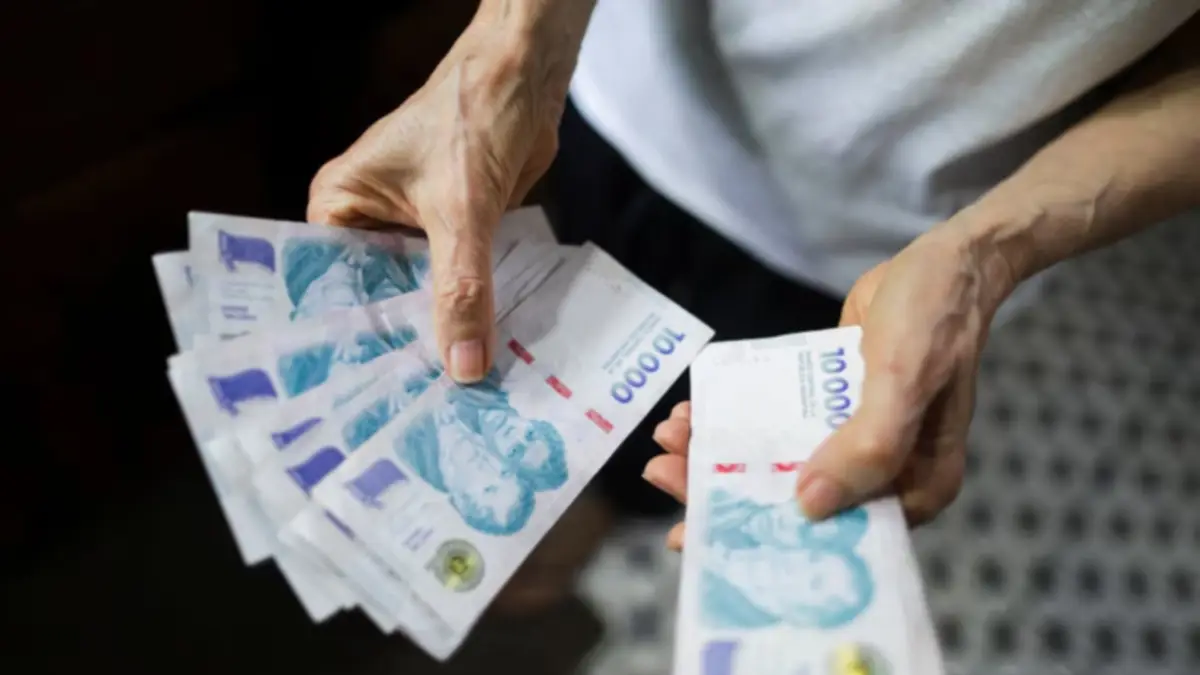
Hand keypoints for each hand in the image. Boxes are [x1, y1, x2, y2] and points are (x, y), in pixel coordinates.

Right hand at [307, 18, 564, 382]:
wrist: (528, 74)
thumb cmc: (474, 117)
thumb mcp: (463, 210)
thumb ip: (461, 290)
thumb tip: (464, 367)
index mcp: (340, 205)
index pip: (331, 286)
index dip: (351, 338)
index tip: (365, 395)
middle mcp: (367, 219)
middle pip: (378, 298)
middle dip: (400, 344)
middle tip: (413, 412)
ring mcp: (412, 227)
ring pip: (421, 295)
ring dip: (441, 333)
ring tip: (449, 398)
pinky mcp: (455, 230)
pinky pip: (458, 283)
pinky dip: (472, 312)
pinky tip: (484, 357)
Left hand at [644, 226, 1016, 547]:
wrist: (948, 259)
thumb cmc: (936, 319)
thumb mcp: (904, 380)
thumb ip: (868, 444)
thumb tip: (810, 505)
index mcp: (914, 485)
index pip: (834, 533)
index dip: (767, 537)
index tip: (703, 534)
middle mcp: (884, 472)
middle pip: (796, 499)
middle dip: (726, 492)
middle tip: (664, 476)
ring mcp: (857, 437)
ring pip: (781, 460)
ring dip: (724, 453)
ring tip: (669, 439)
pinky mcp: (834, 404)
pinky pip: (780, 423)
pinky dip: (740, 420)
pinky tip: (698, 410)